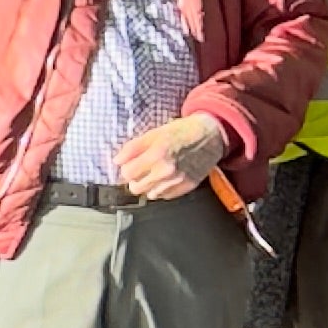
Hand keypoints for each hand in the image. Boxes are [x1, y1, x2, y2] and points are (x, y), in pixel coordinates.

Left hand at [113, 114, 228, 201]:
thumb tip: (116, 161)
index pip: (127, 173)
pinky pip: (165, 196)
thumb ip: (133, 147)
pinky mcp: (187, 187)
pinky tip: (167, 178)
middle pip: (136, 188)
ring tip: (156, 174)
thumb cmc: (181, 131)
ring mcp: (178, 180)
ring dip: (149, 186)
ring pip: (150, 194)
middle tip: (142, 170)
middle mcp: (166, 170)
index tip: (132, 164)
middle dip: (136, 179)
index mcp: (156, 153)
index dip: (126, 168)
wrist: (211, 135)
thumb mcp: (155, 133)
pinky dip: (163, 189)